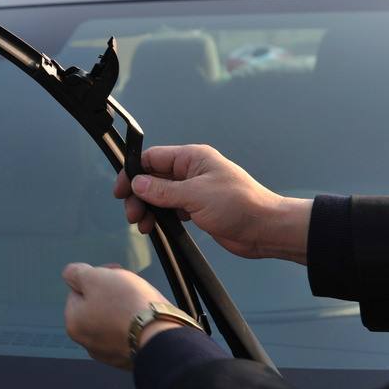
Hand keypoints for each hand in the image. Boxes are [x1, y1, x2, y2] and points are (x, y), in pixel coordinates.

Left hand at [63, 263, 177, 368]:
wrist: (161, 336)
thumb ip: (76, 273)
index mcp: (74, 324)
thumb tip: (69, 274)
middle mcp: (88, 342)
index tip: (113, 273)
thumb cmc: (126, 304)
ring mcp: (110, 352)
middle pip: (96, 306)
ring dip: (123, 307)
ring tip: (139, 300)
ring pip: (113, 319)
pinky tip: (145, 317)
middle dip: (110, 292)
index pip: (79, 291)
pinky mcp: (130, 357)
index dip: (96, 277)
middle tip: (128, 286)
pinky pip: (129, 333)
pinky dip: (135, 323)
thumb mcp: (94, 277)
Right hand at [113, 144, 311, 263]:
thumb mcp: (196, 196)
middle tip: (133, 214)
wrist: (267, 230)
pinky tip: (155, 228)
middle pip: (153, 178)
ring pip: (160, 195)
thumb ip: (163, 190)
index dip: (133, 173)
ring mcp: (194, 190)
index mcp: (193, 158)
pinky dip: (160, 217)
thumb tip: (137, 183)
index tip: (121, 191)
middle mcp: (191, 171)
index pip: (153, 158)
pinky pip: (171, 209)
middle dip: (139, 195)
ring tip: (143, 225)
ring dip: (148, 208)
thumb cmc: (239, 205)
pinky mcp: (198, 208)